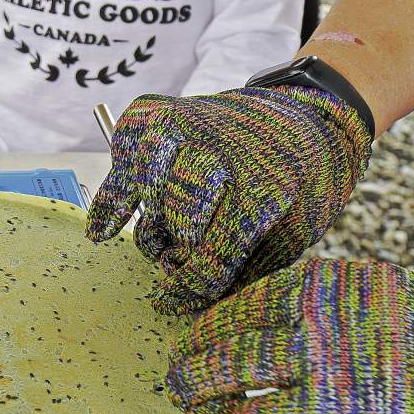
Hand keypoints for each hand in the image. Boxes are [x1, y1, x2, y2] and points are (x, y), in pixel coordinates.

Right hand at [85, 86, 370, 314]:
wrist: (306, 114)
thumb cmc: (302, 186)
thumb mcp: (296, 234)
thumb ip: (248, 270)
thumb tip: (190, 303)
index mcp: (266, 185)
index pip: (215, 253)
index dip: (189, 287)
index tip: (172, 301)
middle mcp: (222, 147)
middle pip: (178, 219)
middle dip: (173, 254)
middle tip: (175, 264)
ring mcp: (185, 121)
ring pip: (147, 188)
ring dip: (147, 228)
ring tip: (155, 246)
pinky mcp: (157, 110)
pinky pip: (121, 155)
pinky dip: (113, 193)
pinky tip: (106, 226)